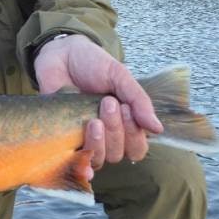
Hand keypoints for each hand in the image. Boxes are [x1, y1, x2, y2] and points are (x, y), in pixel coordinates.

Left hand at [34, 34, 162, 168]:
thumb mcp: (119, 76)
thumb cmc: (92, 65)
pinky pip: (72, 161)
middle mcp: (105, 136)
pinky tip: (80, 155)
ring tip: (93, 119)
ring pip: (98, 159)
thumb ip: (138, 101)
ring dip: (99, 142)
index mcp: (123, 123)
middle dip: (116, 130)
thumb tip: (158, 129)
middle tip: (108, 102)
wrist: (60, 54)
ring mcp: (83, 139)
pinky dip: (78, 164)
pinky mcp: (62, 139)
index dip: (135, 135)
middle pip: (118, 154)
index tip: (126, 108)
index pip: (137, 148)